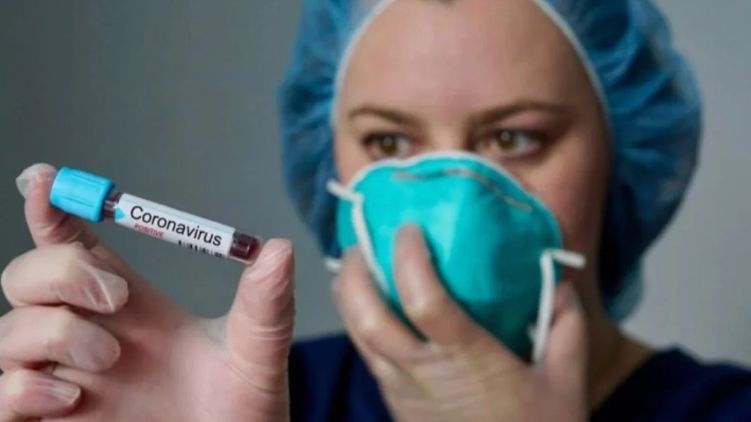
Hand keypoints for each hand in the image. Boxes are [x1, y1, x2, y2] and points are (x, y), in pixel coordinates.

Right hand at [0, 164, 294, 420]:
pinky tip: (70, 397)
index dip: (53, 209)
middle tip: (116, 295)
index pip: (76, 246)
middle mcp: (89, 335)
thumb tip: (280, 249)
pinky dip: (21, 389)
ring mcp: (64, 380)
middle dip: (59, 271)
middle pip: (28, 277)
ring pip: (8, 332)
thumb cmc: (240, 413)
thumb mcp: (255, 356)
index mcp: (132, 307)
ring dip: (52, 333)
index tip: (46, 180)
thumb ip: (265, 306)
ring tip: (109, 358)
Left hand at [333, 225, 586, 421]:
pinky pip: (367, 358)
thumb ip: (566, 324)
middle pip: (367, 319)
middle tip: (359, 241)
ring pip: (358, 339)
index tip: (409, 227)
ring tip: (355, 267)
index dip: (409, 257)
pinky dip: (359, 326)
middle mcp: (423, 376)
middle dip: (355, 273)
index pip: (424, 299)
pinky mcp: (396, 407)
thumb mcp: (567, 381)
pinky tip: (372, 309)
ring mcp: (403, 394)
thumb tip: (556, 281)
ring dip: (348, 298)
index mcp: (467, 362)